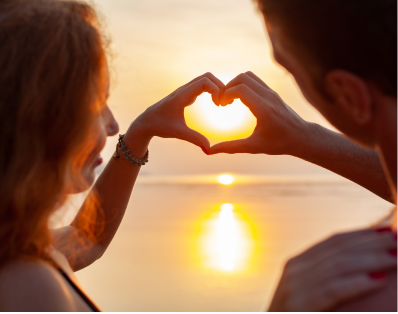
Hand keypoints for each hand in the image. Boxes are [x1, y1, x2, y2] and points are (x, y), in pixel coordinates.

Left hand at [126, 72, 223, 152]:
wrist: (146, 122)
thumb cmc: (160, 126)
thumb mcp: (178, 133)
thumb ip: (195, 139)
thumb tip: (209, 150)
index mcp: (182, 96)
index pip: (204, 81)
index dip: (216, 90)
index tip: (218, 105)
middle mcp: (184, 89)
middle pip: (207, 76)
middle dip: (220, 86)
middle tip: (223, 103)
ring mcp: (185, 90)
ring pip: (205, 79)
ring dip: (216, 87)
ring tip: (220, 103)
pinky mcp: (186, 94)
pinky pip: (202, 85)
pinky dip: (212, 90)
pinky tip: (214, 103)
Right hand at [209, 71, 308, 155]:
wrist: (301, 137)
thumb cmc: (279, 143)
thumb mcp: (253, 147)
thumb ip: (230, 147)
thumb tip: (209, 151)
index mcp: (264, 109)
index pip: (240, 89)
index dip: (226, 94)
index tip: (221, 106)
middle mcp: (268, 97)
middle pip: (243, 78)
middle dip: (228, 87)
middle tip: (224, 102)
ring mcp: (272, 92)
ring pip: (249, 76)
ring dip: (236, 84)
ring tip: (230, 100)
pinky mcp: (273, 92)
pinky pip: (255, 81)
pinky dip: (243, 85)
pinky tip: (240, 100)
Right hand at [269, 228, 397, 310]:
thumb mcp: (312, 294)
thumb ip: (329, 278)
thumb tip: (362, 264)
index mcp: (298, 264)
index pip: (334, 242)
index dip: (362, 235)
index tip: (388, 230)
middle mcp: (294, 269)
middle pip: (337, 249)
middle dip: (372, 243)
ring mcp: (293, 286)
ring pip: (338, 265)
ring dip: (371, 260)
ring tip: (397, 257)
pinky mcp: (299, 305)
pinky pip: (332, 290)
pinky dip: (356, 284)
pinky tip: (379, 281)